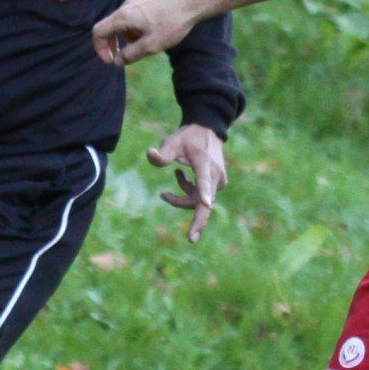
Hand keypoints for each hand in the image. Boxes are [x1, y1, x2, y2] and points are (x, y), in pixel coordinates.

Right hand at [92, 0, 202, 67]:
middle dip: (112, 44)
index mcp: (123, 16)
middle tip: (122, 57)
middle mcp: (126, 5)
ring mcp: (136, 0)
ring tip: (144, 44)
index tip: (111, 60)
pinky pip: (133, 16)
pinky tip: (152, 32)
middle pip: (109, 26)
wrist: (192, 2)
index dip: (100, 49)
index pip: (98, 31)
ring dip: (127, 36)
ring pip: (123, 21)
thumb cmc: (173, 23)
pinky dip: (135, 28)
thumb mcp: (151, 45)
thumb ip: (131, 54)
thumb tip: (117, 62)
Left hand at [148, 124, 227, 242]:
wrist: (208, 130)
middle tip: (191, 239)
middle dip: (197, 220)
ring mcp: (218, 181)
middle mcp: (215, 174)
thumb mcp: (172, 141)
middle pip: (205, 202)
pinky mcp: (217, 184)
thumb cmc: (188, 137)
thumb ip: (163, 152)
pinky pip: (201, 196)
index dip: (204, 192)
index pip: (204, 179)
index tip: (206, 203)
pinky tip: (179, 178)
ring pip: (200, 201)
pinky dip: (188, 192)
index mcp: (204, 163)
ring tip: (164, 194)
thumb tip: (150, 154)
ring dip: (182, 199)